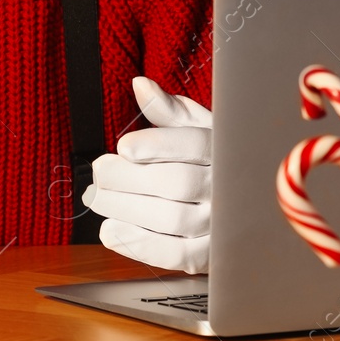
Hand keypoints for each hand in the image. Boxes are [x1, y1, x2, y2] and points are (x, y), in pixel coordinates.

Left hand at [83, 76, 212, 274]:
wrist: (243, 202)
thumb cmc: (210, 158)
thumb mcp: (197, 128)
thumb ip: (168, 111)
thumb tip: (140, 85)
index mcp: (225, 148)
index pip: (194, 146)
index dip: (157, 146)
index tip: (123, 147)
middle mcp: (228, 187)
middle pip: (177, 183)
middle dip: (129, 178)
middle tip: (98, 173)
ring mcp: (222, 224)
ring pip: (173, 219)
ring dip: (125, 209)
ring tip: (96, 198)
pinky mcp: (211, 255)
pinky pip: (177, 255)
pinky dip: (140, 245)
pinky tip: (110, 230)